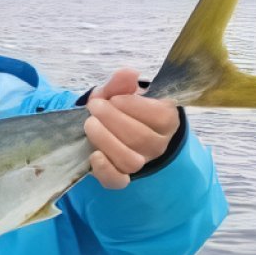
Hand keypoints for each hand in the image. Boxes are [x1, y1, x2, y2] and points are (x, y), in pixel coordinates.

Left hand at [85, 69, 179, 189]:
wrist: (103, 126)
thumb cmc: (117, 108)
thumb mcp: (118, 92)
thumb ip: (121, 83)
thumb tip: (128, 73)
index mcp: (165, 120)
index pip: (161, 117)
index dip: (135, 107)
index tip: (114, 98)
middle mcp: (157, 144)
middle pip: (141, 138)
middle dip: (114, 120)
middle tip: (95, 106)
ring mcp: (140, 162)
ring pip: (130, 160)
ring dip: (107, 140)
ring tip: (90, 123)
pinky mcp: (120, 176)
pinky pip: (118, 181)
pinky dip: (105, 170)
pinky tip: (94, 154)